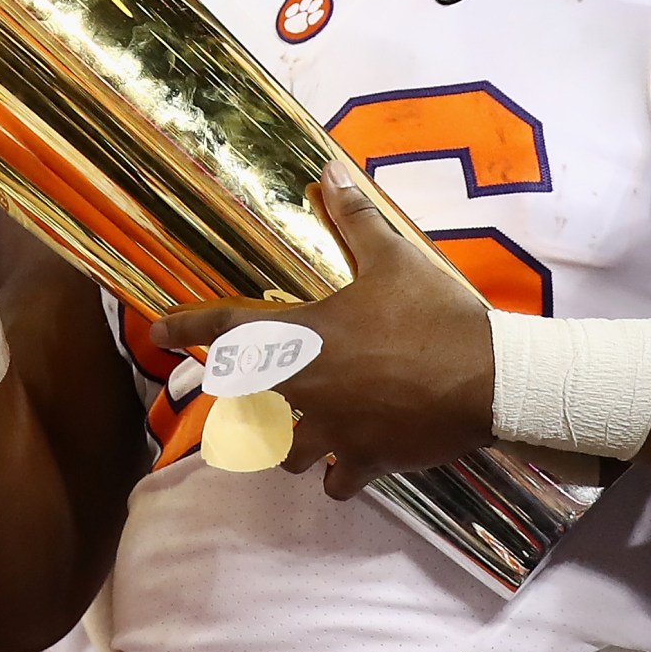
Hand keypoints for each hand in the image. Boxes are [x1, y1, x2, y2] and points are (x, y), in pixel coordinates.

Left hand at [153, 160, 493, 498]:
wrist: (493, 379)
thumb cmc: (437, 314)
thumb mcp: (394, 258)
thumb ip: (355, 219)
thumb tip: (330, 169)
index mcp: (305, 337)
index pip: (229, 328)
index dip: (189, 326)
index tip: (158, 331)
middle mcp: (308, 389)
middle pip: (247, 404)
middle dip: (244, 398)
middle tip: (252, 391)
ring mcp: (335, 431)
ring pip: (283, 451)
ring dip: (284, 441)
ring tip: (297, 430)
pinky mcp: (368, 460)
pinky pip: (335, 482)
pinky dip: (334, 475)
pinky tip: (344, 464)